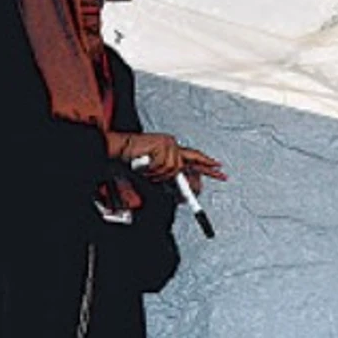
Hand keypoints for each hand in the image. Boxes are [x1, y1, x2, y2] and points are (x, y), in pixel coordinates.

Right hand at [108, 131, 225, 186]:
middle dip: (189, 175)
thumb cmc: (134, 161)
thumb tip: (185, 194)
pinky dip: (153, 169)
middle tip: (203, 179)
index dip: (207, 164)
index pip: (194, 158)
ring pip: (173, 169)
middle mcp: (173, 145)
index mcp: (173, 151)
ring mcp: (168, 144)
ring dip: (159, 175)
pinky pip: (164, 165)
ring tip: (147, 170)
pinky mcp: (162, 143)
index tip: (219, 168)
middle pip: (187, 166)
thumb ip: (170, 180)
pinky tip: (145, 163)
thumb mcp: (156, 173)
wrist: (118, 149)